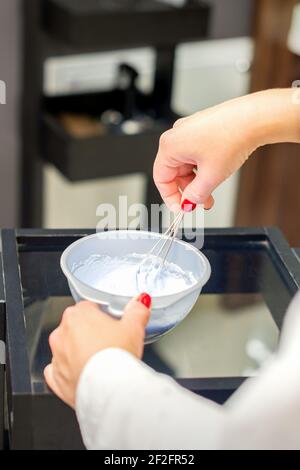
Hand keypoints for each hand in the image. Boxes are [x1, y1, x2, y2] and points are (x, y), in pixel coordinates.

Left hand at [44, 294, 150, 407]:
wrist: (109, 391)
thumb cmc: (117, 357)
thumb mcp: (134, 328)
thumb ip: (137, 311)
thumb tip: (140, 302)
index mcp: (78, 315)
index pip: (88, 306)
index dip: (102, 314)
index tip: (111, 323)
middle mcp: (62, 334)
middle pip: (75, 326)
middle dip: (89, 332)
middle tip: (109, 342)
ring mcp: (57, 356)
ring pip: (66, 348)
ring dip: (78, 351)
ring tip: (100, 360)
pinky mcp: (56, 378)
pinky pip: (57, 371)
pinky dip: (68, 371)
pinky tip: (83, 373)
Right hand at [154, 89, 299, 209]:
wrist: (254, 119)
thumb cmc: (232, 136)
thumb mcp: (211, 176)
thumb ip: (195, 195)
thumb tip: (189, 202)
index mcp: (170, 145)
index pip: (161, 179)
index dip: (171, 198)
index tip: (181, 208)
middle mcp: (176, 135)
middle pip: (174, 172)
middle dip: (188, 189)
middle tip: (200, 202)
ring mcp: (189, 131)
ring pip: (186, 164)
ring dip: (197, 180)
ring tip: (212, 189)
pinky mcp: (202, 129)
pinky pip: (195, 154)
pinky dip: (203, 167)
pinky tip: (216, 173)